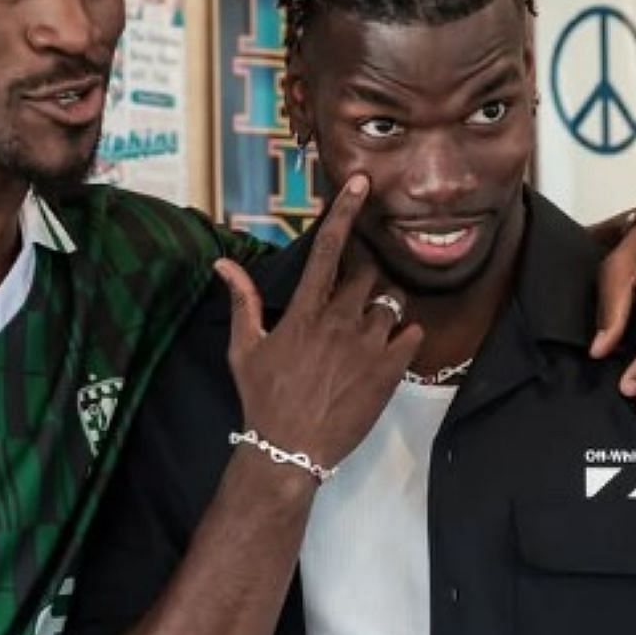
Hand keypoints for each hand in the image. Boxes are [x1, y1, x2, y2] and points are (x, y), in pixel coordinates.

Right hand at [214, 175, 423, 475]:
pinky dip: (404, 336)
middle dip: (363, 279)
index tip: (360, 183)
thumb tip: (223, 264)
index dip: (344, 211)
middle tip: (351, 303)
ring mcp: (368, 345)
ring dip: (382, 310)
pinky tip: (388, 351)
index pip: (328, 248)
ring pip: (391, 302)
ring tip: (366, 334)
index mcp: (305, 311)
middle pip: (367, 273)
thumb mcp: (244, 349)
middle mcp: (340, 320)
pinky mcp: (390, 370)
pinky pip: (412, 333)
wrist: (289, 450)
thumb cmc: (262, 399)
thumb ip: (242, 301)